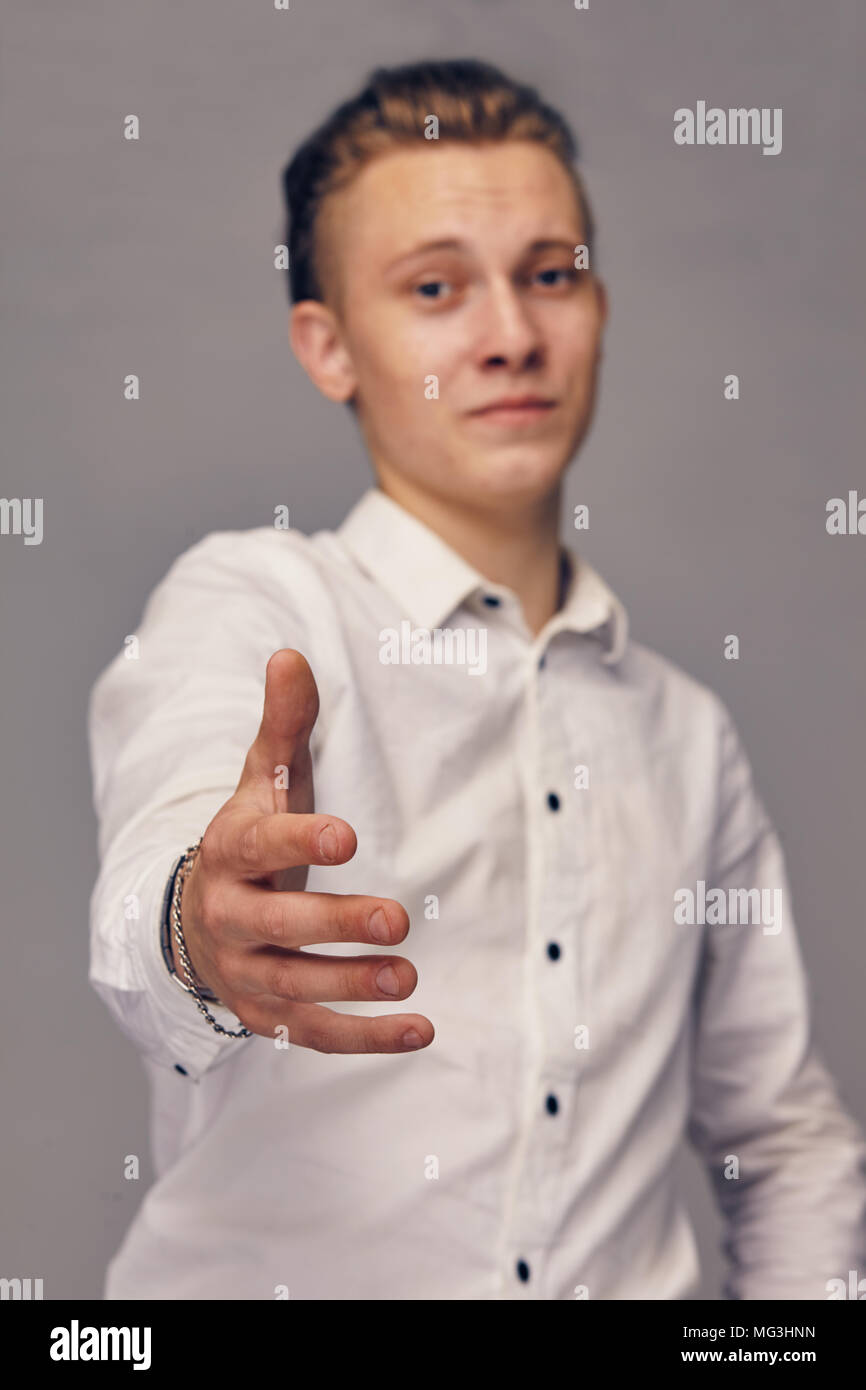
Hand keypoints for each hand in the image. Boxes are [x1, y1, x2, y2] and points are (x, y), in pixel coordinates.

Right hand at [173, 649, 432, 1053]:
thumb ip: (284, 725)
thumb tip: (292, 654)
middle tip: (397, 920)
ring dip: (352, 986)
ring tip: (408, 978)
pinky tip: (419, 1030)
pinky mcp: (268, 1015)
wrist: (198, 919)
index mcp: (230, 851)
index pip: (261, 845)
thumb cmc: (250, 838)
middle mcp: (230, 917)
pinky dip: (366, 1039)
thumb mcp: (263, 782)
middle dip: (335, 925)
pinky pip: (315, 1033)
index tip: (347, 837)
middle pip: (279, 928)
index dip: (300, 841)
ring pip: (296, 986)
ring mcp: (247, 972)